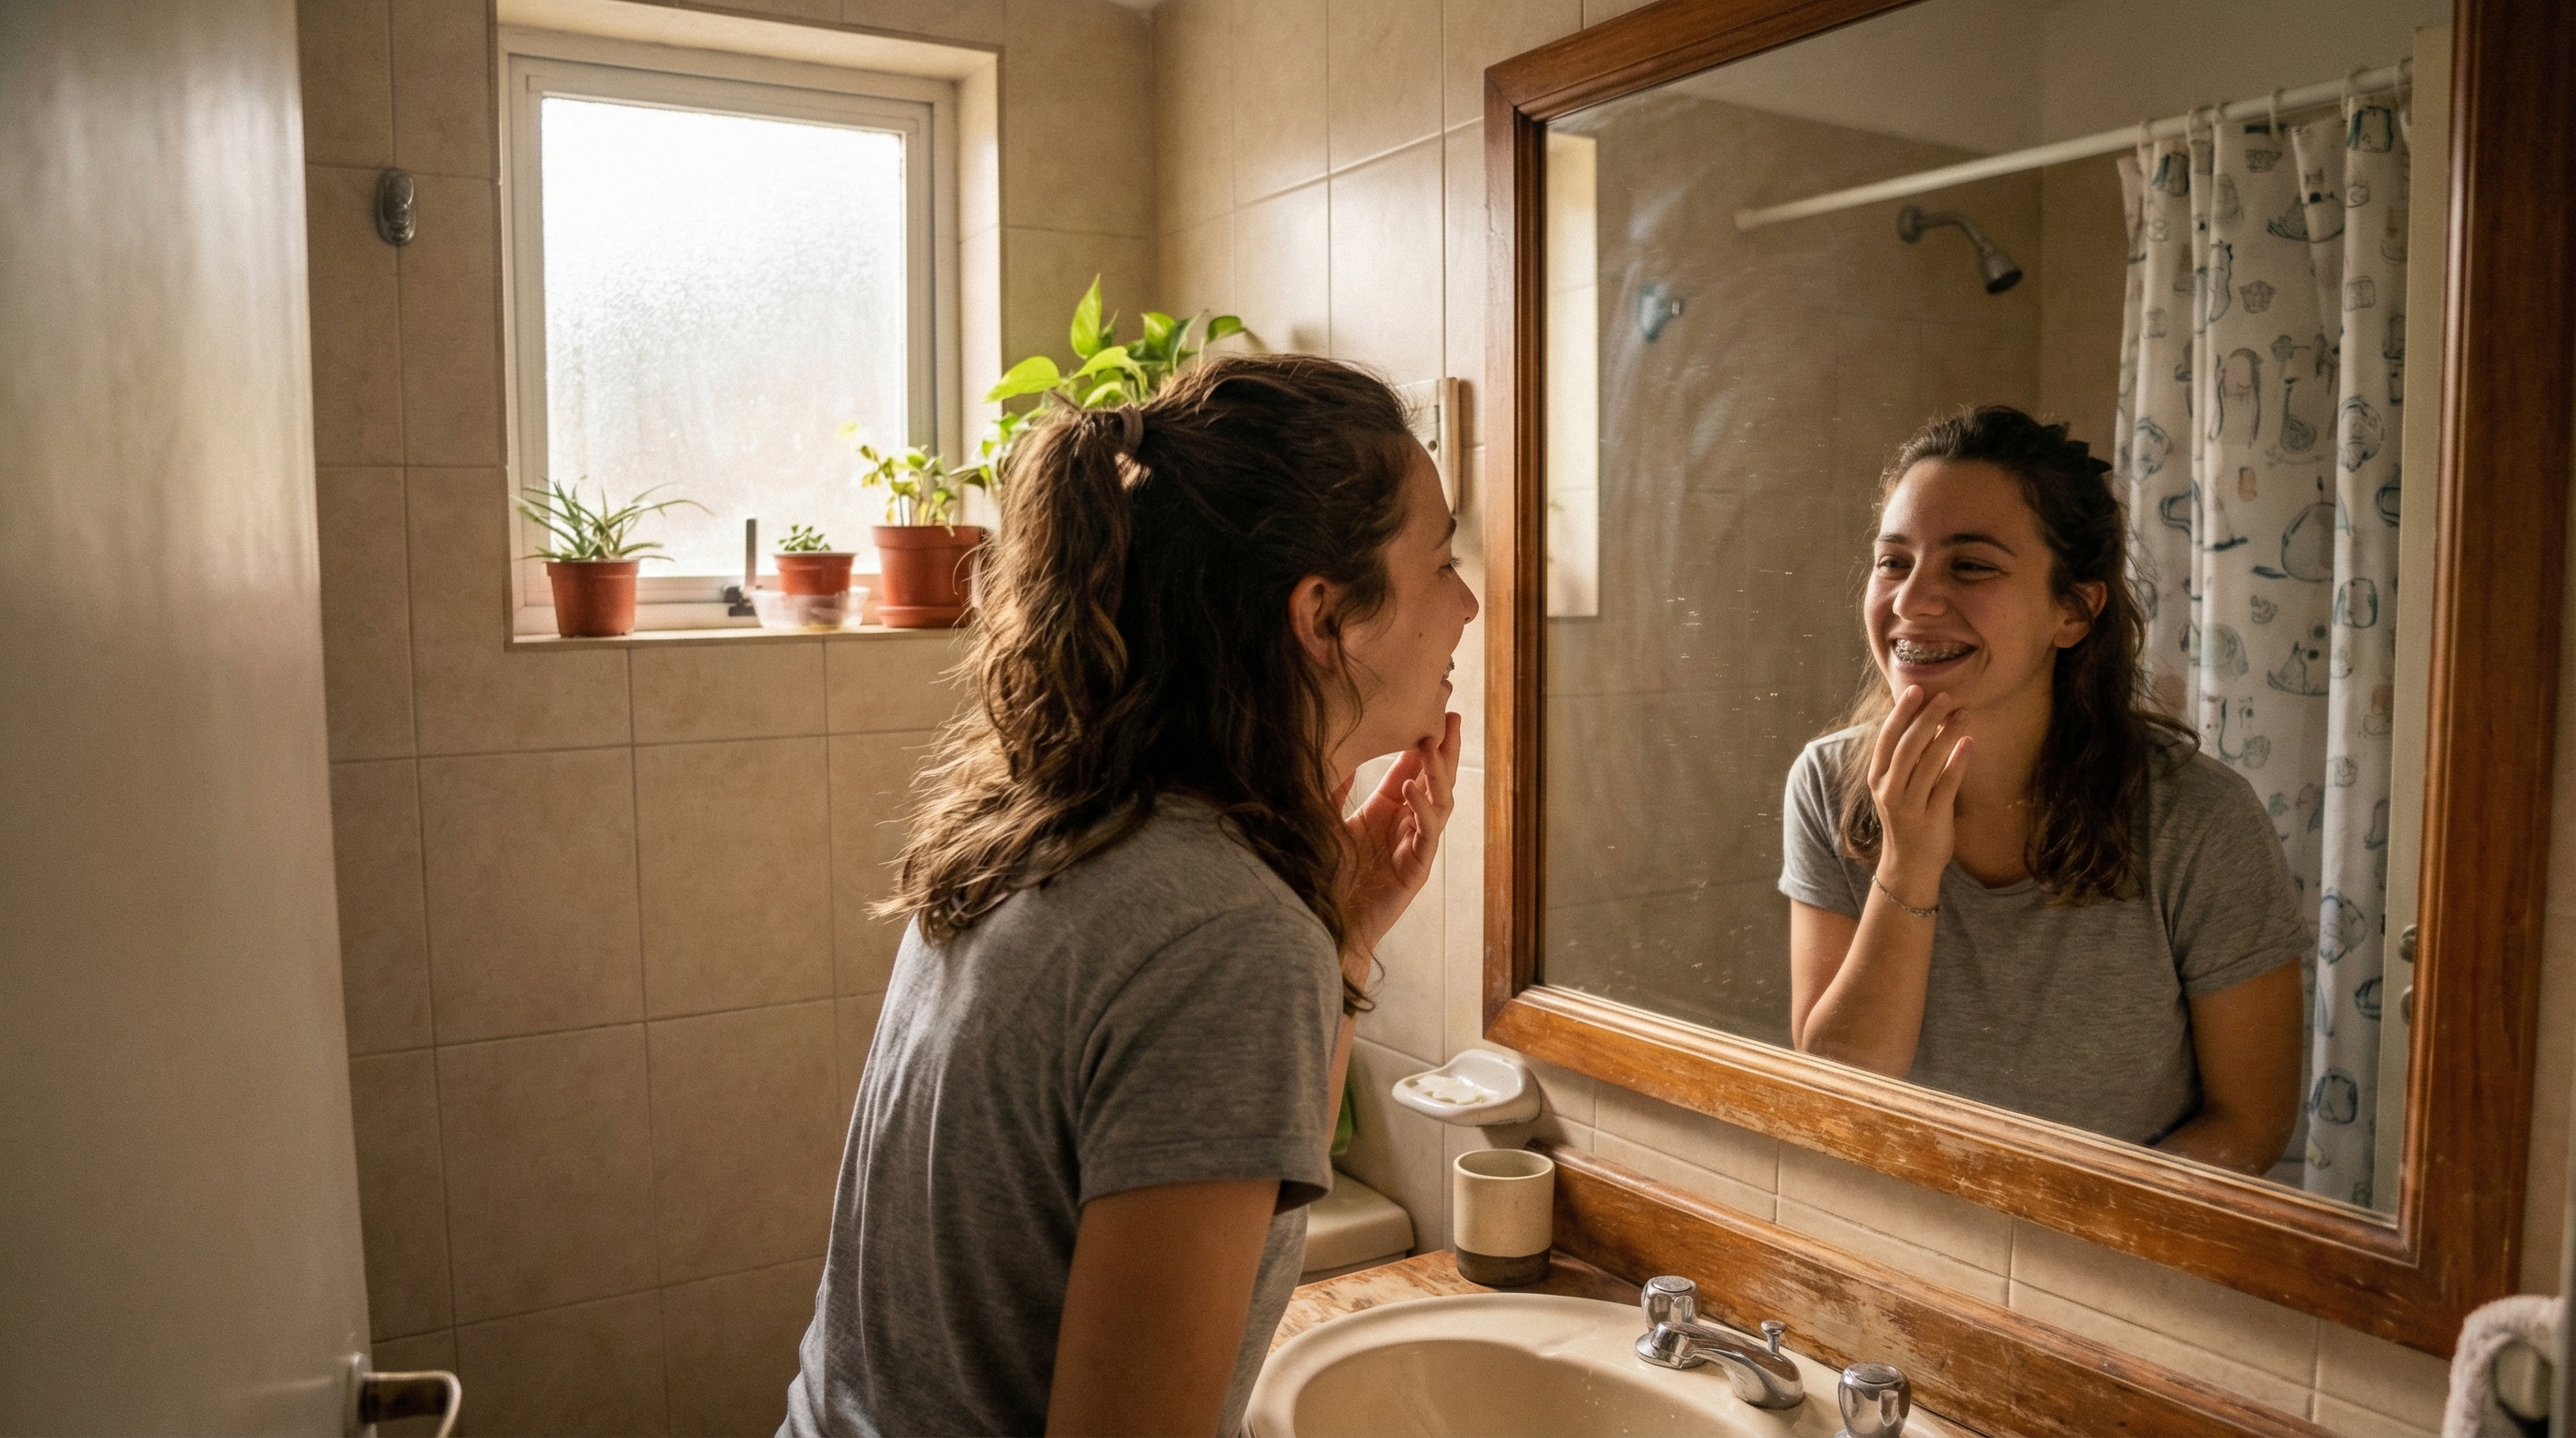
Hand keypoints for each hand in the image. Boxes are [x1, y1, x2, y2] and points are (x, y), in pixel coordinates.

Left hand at [1335, 714, 1461, 977]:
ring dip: (1438, 773)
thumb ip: (1334, 787)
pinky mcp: (1415, 870)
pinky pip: (1427, 834)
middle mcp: (1405, 825)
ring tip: (1434, 743)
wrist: (1320, 920)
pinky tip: (1414, 789)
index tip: (1428, 709)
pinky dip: (1423, 810)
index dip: (1421, 741)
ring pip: (1440, 803)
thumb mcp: (1323, 819)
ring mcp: (1414, 847)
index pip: (1411, 769)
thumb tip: (1336, 746)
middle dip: (1444, 748)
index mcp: (1386, 811)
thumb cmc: (1323, 874)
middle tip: (1452, 714)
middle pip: (1434, 780)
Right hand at [1868, 686, 1969, 906]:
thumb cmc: (1907, 819)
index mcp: (1877, 779)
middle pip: (1907, 746)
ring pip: (1928, 762)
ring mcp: (1909, 805)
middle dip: (1926, 718)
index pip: (1887, 739)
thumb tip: (1928, 720)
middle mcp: (1889, 790)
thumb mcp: (1897, 788)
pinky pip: (1946, 784)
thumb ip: (1908, 760)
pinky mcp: (1931, 818)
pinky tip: (1968, 743)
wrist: (1909, 865)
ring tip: (1963, 713)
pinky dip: (1957, 762)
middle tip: (1946, 696)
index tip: (1915, 689)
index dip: (1901, 713)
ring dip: (1946, 734)